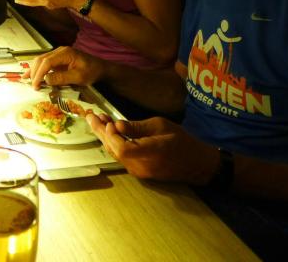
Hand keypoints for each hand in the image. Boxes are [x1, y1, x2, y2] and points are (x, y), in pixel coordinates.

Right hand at [25, 45, 104, 89]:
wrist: (101, 68)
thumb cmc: (92, 72)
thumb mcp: (79, 77)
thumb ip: (62, 78)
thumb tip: (46, 80)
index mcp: (65, 53)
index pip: (47, 62)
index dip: (39, 73)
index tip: (36, 85)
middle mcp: (60, 51)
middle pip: (41, 59)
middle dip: (34, 72)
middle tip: (32, 85)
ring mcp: (58, 54)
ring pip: (40, 60)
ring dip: (33, 70)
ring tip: (27, 80)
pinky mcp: (58, 59)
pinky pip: (45, 63)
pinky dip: (37, 69)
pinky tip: (29, 75)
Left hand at [86, 115, 219, 183]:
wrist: (197, 163)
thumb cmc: (182, 140)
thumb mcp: (161, 126)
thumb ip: (137, 127)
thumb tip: (116, 126)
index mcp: (150, 154)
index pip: (123, 148)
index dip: (111, 135)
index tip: (107, 120)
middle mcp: (141, 166)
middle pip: (114, 150)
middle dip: (100, 132)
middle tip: (90, 115)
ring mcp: (139, 172)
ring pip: (115, 154)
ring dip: (105, 137)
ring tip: (97, 120)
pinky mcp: (139, 172)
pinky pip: (121, 157)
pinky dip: (114, 143)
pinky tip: (109, 132)